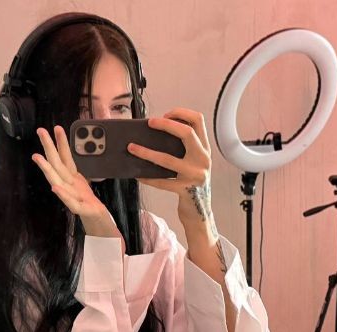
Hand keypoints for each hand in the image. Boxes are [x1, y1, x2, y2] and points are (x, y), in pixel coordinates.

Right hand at [32, 126, 125, 247]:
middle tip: (41, 131)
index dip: (61, 142)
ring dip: (47, 168)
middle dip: (48, 147)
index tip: (56, 128)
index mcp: (72, 177)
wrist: (97, 219)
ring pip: (58, 180)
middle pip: (57, 163)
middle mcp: (69, 184)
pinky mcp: (79, 208)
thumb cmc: (87, 200)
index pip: (65, 156)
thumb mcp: (82, 182)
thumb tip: (64, 156)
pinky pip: (70, 201)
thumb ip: (72, 170)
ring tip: (38, 157)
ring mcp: (72, 196)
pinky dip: (62, 194)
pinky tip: (55, 187)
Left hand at [126, 108, 212, 222]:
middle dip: (166, 124)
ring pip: (167, 158)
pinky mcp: (185, 190)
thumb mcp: (193, 163)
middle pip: (187, 133)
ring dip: (146, 152)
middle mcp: (203, 160)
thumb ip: (183, 149)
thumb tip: (153, 135)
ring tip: (131, 148)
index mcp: (204, 149)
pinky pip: (161, 181)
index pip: (198, 120)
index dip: (181, 113)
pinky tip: (137, 175)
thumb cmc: (191, 185)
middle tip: (149, 123)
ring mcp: (195, 175)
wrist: (200, 213)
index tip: (165, 114)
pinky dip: (147, 177)